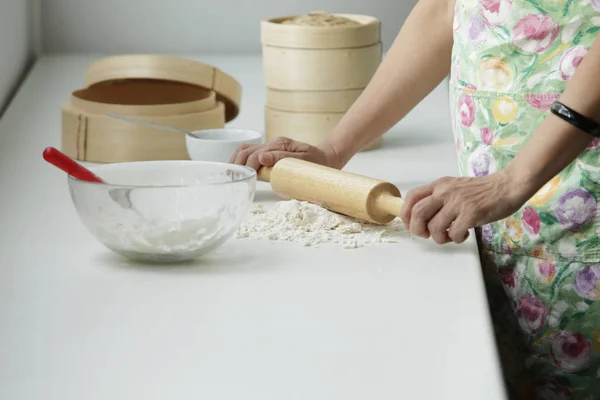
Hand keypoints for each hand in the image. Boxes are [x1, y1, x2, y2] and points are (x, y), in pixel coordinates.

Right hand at [229, 137, 340, 169]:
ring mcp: (271, 146)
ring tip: (228, 174)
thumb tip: (261, 158)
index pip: (256, 155)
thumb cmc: (318, 163)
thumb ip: (283, 159)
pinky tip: (236, 170)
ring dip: (235, 161)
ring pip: (245, 149)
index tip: (243, 180)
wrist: (327, 158)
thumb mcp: (303, 161)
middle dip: (236, 164)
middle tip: (230, 178)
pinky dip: (240, 160)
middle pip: (246, 150)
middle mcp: (273, 143)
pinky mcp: (270, 151)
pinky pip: (250, 152)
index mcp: (280, 145)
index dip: (248, 168)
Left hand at [399, 171, 527, 243]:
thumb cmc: (482, 190)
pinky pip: (453, 233)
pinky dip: (456, 238)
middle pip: (418, 214)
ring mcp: (458, 202)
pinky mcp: (471, 213)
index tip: (410, 225)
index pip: (412, 197)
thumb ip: (439, 197)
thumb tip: (422, 218)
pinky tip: (464, 234)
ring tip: (450, 235)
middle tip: (427, 235)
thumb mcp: (454, 187)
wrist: (507, 186)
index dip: (405, 214)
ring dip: (440, 238)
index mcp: (439, 184)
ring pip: (434, 227)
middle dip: (418, 230)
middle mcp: (445, 191)